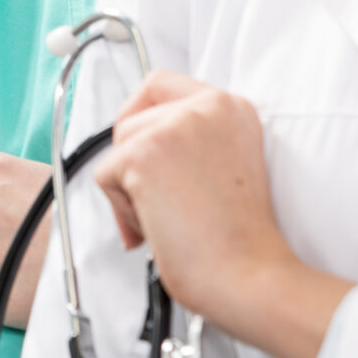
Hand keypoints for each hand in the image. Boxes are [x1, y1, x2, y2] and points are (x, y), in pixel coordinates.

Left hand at [90, 71, 351, 357]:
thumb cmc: (238, 240)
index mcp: (231, 107)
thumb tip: (135, 145)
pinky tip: (160, 227)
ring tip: (169, 219)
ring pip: (117, 148)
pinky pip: (105, 177)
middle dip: (130, 160)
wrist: (251, 274)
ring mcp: (175, 125)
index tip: (141, 147)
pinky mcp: (144, 152)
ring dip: (129, 192)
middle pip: (130, 117)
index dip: (140, 115)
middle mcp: (208, 104)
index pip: (160, 84)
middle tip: (153, 199)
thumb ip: (191, 143)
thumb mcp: (227, 166)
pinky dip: (122, 210)